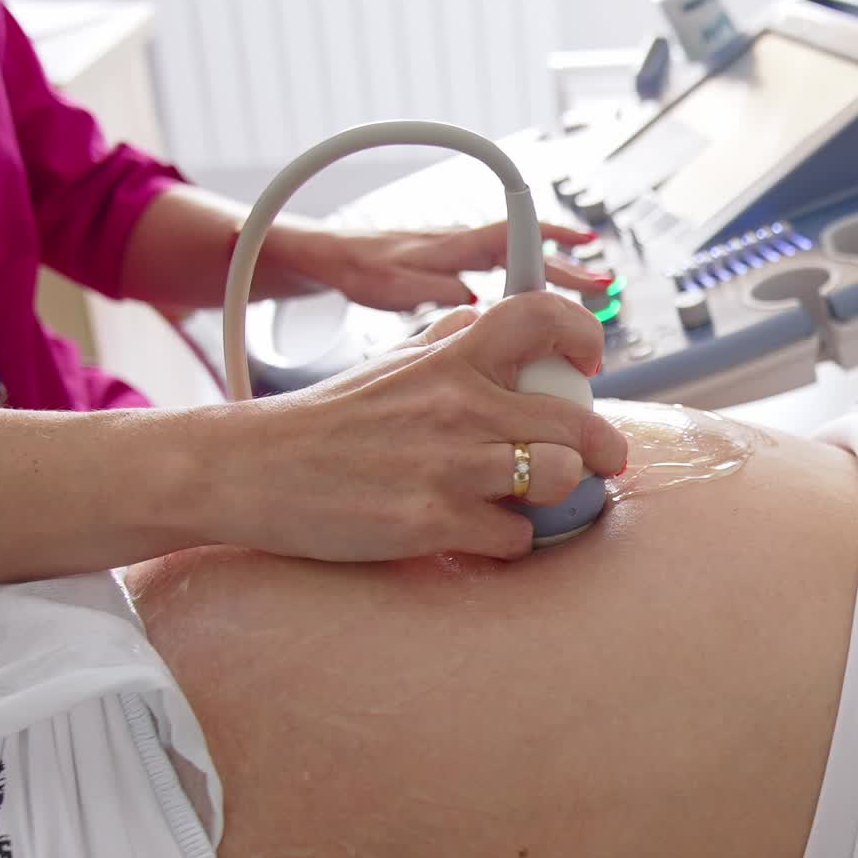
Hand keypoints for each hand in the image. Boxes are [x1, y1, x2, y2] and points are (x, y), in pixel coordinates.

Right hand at [201, 291, 627, 561]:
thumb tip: (486, 317)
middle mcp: (457, 403)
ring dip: (561, 493)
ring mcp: (448, 464)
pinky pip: (515, 537)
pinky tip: (487, 533)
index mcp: (450, 356)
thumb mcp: (389, 360)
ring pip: (560, 476)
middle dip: (604, 447)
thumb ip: (445, 339)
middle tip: (603, 459)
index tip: (589, 363)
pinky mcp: (432, 521)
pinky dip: (511, 540)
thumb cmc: (326, 419)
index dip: (584, 334)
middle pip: (576, 419)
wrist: (253, 470)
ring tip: (538, 497)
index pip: (542, 316)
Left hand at [308, 221, 612, 310]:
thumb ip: (442, 294)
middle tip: (603, 284)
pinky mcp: (457, 270)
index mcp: (461, 244)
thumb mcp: (401, 287)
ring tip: (586, 291)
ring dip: (552, 278)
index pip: (519, 238)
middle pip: (530, 253)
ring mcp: (465, 257)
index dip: (556, 245)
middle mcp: (468, 245)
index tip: (586, 250)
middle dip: (569, 267)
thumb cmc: (366, 268)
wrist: (337, 258)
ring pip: (519, 265)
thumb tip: (479, 304)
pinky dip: (527, 286)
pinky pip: (503, 275)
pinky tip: (536, 306)